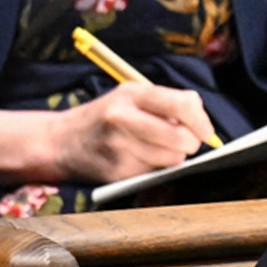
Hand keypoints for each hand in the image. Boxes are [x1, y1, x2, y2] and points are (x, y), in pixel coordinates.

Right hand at [47, 83, 216, 181]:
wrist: (61, 140)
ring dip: (174, 157)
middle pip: (182, 137)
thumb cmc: (107, 117)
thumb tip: (202, 120)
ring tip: (157, 148)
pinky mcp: (118, 170)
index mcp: (131, 94)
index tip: (206, 131)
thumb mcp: (131, 97)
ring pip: (173, 159)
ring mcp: (119, 146)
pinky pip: (156, 173)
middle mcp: (123, 117)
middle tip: (185, 142)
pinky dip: (156, 168)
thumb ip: (168, 102)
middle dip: (191, 143)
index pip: (182, 105)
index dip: (201, 121)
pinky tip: (140, 158)